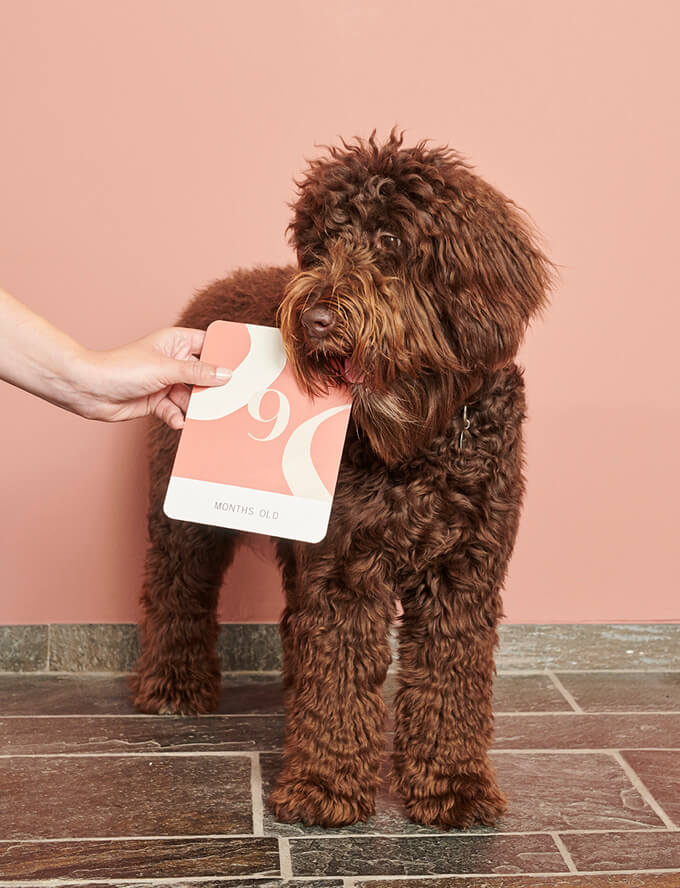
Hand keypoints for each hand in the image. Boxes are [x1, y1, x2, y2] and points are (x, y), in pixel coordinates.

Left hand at [70, 327, 231, 428]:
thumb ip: (199, 373)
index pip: (209, 345)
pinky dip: (178, 417)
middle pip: (204, 375)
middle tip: (230, 400)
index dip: (226, 354)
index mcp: (177, 342)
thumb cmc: (121, 369)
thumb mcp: (167, 369)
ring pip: (192, 396)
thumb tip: (227, 374)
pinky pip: (177, 411)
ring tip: (203, 417)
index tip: (246, 366)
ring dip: (195, 408)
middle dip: (213, 389)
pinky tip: (177, 422)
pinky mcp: (158, 401)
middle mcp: (174, 361)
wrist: (89, 391)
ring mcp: (166, 382)